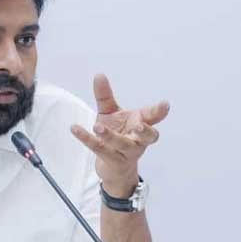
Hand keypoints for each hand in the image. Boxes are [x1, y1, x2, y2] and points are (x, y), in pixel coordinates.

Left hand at [71, 74, 168, 196]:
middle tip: (139, 125)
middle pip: (148, 137)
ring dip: (110, 136)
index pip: (153, 117)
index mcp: (141, 124)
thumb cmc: (116, 134)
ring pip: (123, 145)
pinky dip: (86, 139)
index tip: (165, 104)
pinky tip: (75, 129)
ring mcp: (127, 152)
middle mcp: (138, 140)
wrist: (112, 166)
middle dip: (145, 131)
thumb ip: (105, 96)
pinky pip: (100, 150)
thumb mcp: (110, 114)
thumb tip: (99, 74)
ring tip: (97, 126)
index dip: (159, 111)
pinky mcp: (112, 161)